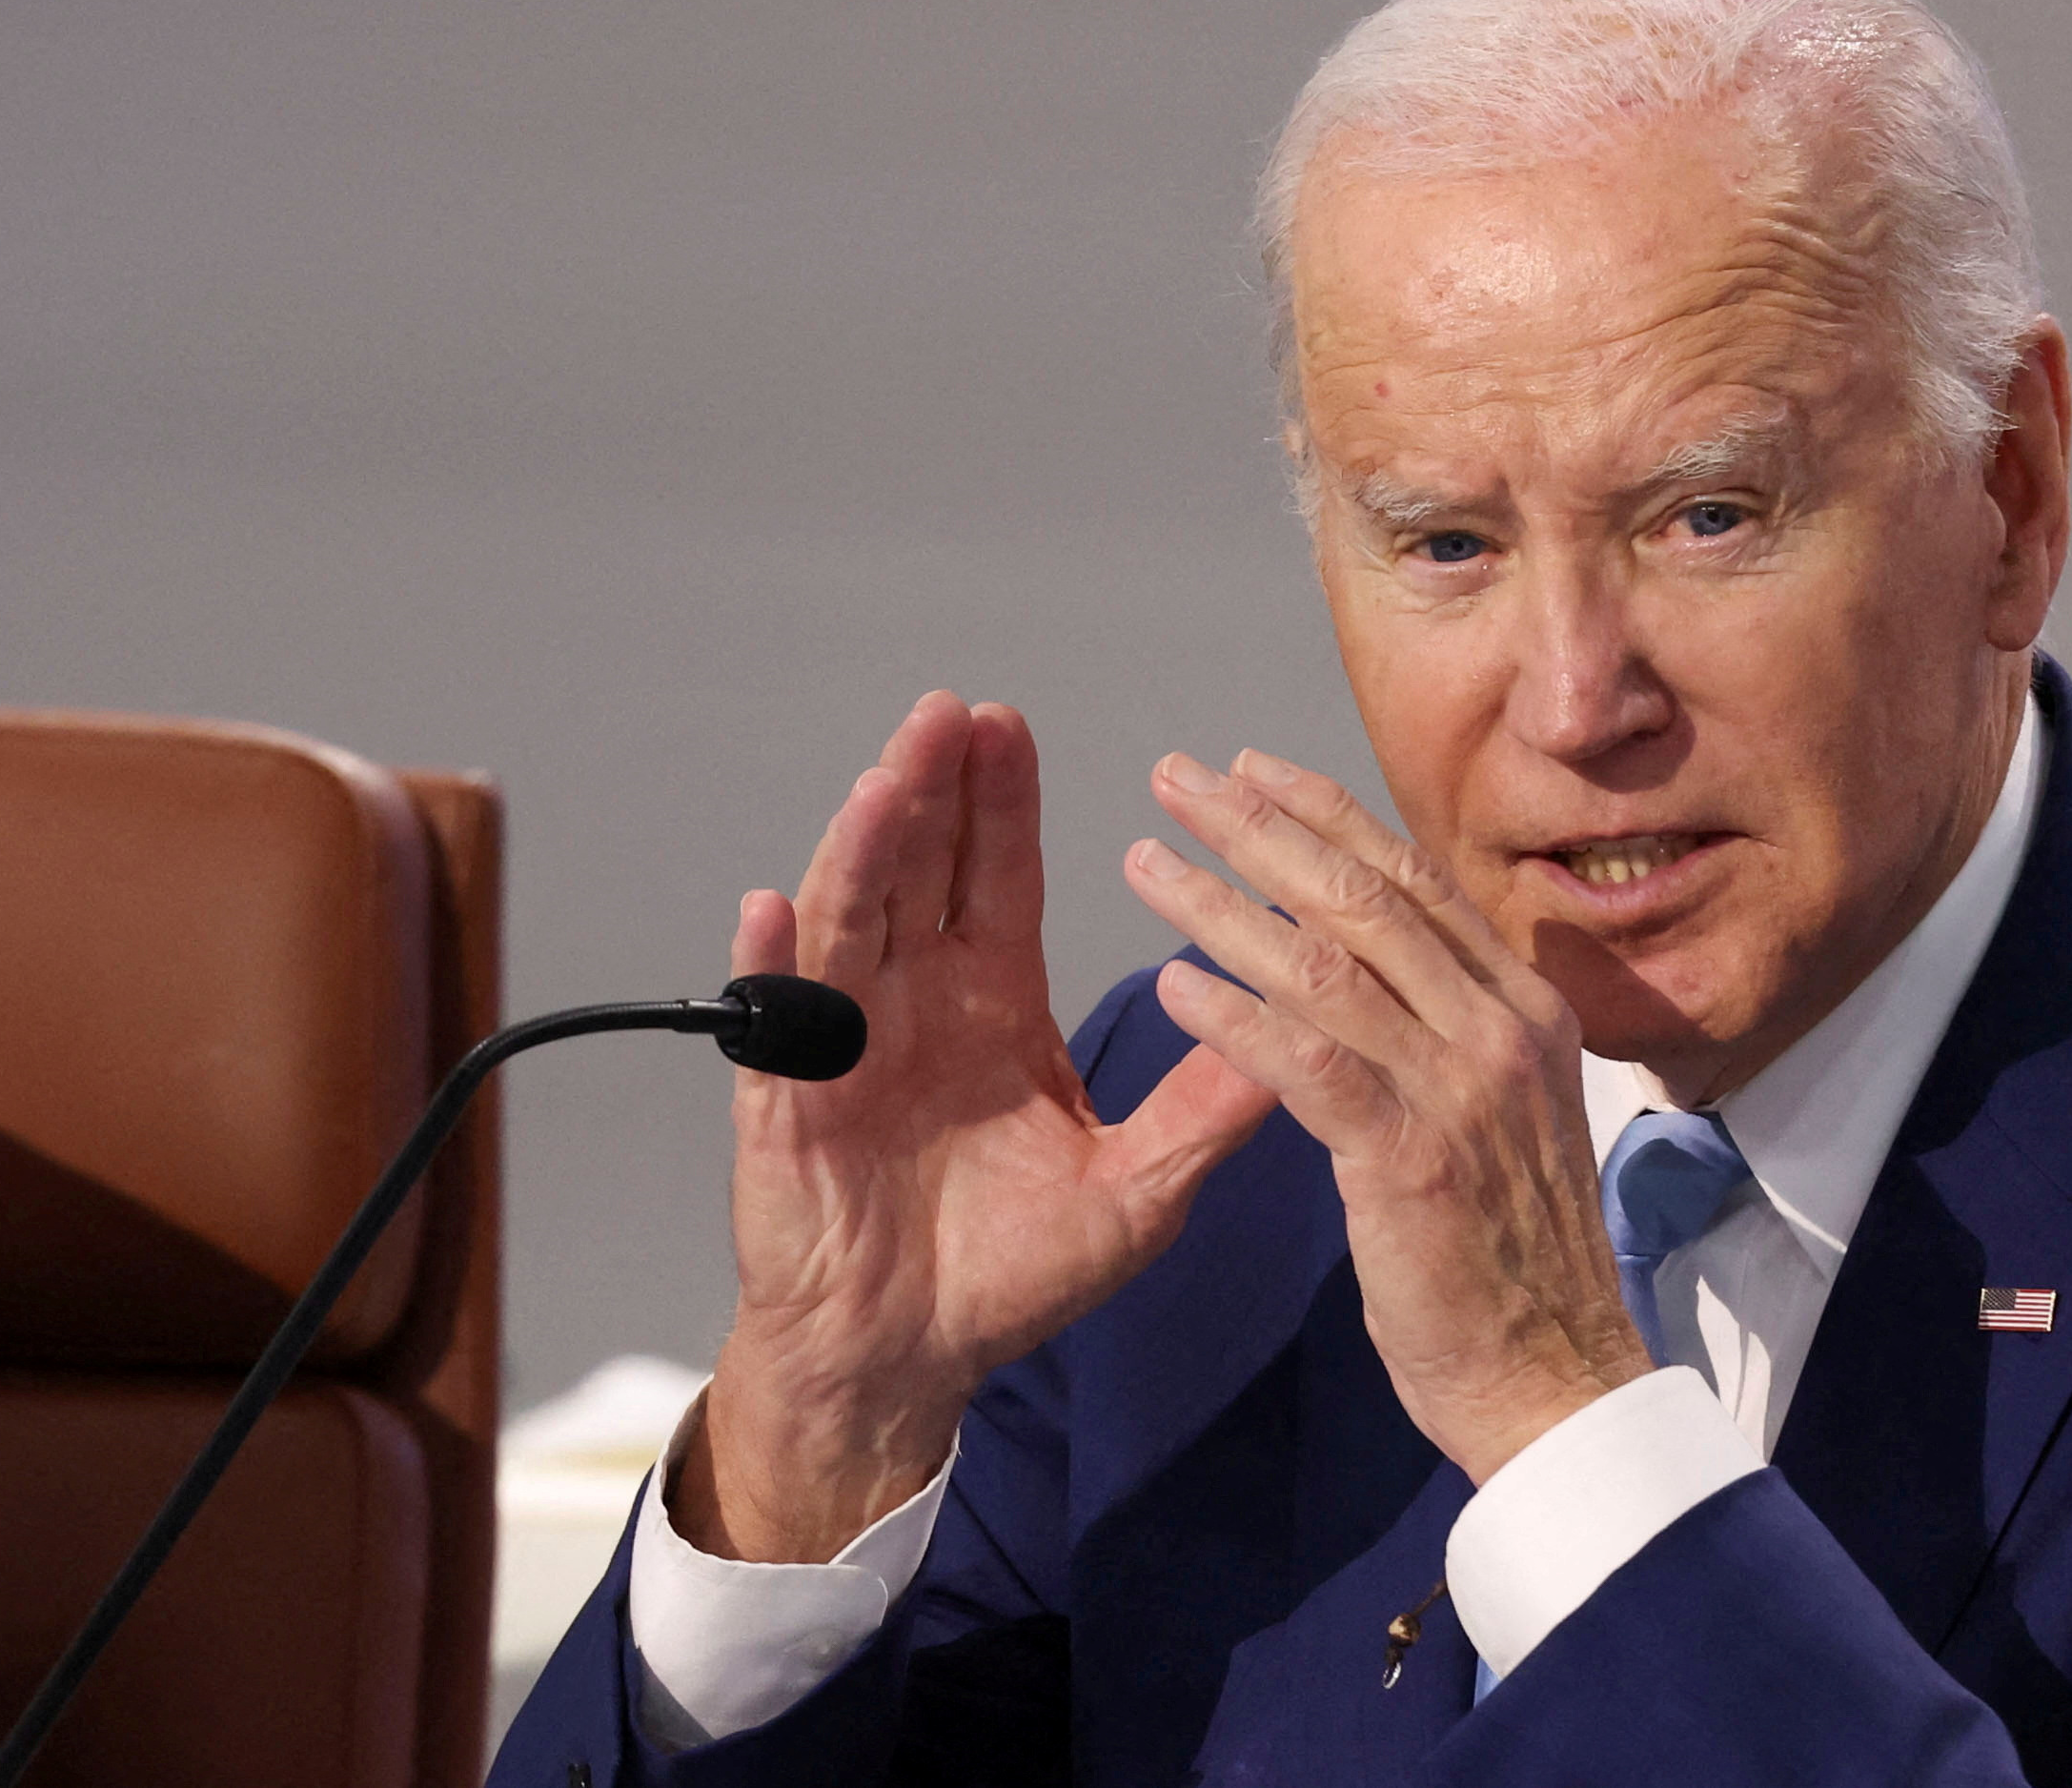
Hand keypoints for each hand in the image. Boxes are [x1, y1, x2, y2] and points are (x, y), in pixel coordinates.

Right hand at [675, 694, 1275, 1562]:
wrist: (908, 1358)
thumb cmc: (1008, 1273)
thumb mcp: (1133, 1188)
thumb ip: (1202, 1111)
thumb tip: (1300, 1038)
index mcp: (991, 1003)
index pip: (996, 879)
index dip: (1000, 804)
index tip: (1009, 726)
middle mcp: (913, 1003)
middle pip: (918, 870)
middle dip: (933, 790)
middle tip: (950, 713)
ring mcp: (842, 1044)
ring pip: (848, 920)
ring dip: (861, 847)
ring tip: (886, 782)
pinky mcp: (788, 1105)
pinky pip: (773, 1024)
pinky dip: (771, 962)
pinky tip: (774, 906)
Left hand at [1123, 748, 1652, 1484]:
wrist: (1558, 1379)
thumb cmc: (1512, 1258)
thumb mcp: (1505, 1112)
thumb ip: (1450, 1031)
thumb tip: (1383, 964)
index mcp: (1527, 1007)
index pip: (1416, 881)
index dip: (1329, 815)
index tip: (1254, 767)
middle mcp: (1501, 1029)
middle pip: (1364, 898)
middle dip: (1261, 828)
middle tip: (1179, 778)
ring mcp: (1462, 1089)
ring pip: (1327, 965)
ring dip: (1224, 905)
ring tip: (1146, 862)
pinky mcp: (1411, 1157)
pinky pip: (1308, 1063)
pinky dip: (1235, 1016)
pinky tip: (1172, 984)